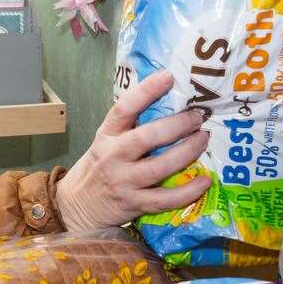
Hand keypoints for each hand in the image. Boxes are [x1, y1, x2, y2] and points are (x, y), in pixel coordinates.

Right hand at [56, 70, 210, 231]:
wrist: (77, 206)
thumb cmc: (99, 167)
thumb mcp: (105, 141)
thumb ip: (129, 126)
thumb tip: (167, 101)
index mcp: (106, 136)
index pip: (123, 109)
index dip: (146, 91)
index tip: (168, 77)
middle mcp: (113, 157)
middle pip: (147, 137)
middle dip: (177, 125)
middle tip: (197, 117)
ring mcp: (123, 182)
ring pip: (159, 167)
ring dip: (186, 152)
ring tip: (203, 140)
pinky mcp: (134, 204)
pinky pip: (165, 199)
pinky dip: (188, 191)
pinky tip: (205, 181)